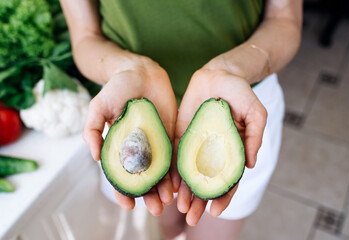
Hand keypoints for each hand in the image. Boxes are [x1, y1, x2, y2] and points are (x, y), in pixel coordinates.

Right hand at [83, 56, 177, 215]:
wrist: (141, 72)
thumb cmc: (117, 88)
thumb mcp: (98, 106)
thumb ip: (92, 130)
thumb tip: (93, 157)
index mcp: (120, 147)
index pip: (121, 176)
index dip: (123, 192)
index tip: (129, 205)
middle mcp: (138, 149)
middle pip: (144, 178)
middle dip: (150, 195)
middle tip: (157, 209)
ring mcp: (156, 143)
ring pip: (161, 171)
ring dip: (165, 187)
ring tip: (171, 202)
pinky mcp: (171, 134)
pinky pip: (175, 155)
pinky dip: (178, 170)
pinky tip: (182, 183)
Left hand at [174, 56, 266, 224]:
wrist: (218, 75)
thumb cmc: (240, 93)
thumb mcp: (256, 112)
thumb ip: (255, 137)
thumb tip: (251, 165)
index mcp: (232, 152)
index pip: (228, 180)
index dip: (223, 196)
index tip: (215, 211)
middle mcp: (213, 153)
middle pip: (207, 182)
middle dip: (200, 201)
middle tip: (192, 217)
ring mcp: (196, 146)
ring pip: (190, 174)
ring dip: (185, 192)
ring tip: (179, 208)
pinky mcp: (181, 136)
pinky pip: (175, 156)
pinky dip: (172, 172)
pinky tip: (168, 186)